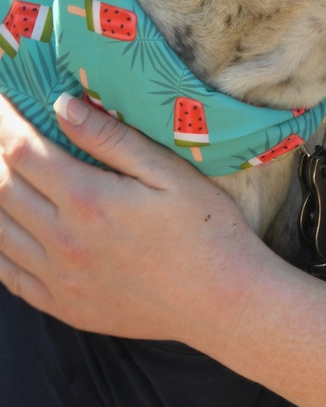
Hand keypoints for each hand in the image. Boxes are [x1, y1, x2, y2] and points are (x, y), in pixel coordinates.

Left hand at [0, 93, 265, 344]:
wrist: (222, 302)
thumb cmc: (206, 229)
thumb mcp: (169, 171)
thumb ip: (112, 139)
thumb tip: (62, 105)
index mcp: (88, 200)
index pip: (24, 151)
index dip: (4, 121)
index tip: (1, 99)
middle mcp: (63, 241)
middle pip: (2, 187)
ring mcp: (59, 279)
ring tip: (0, 169)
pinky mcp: (63, 307)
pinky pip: (9, 275)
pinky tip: (4, 225)